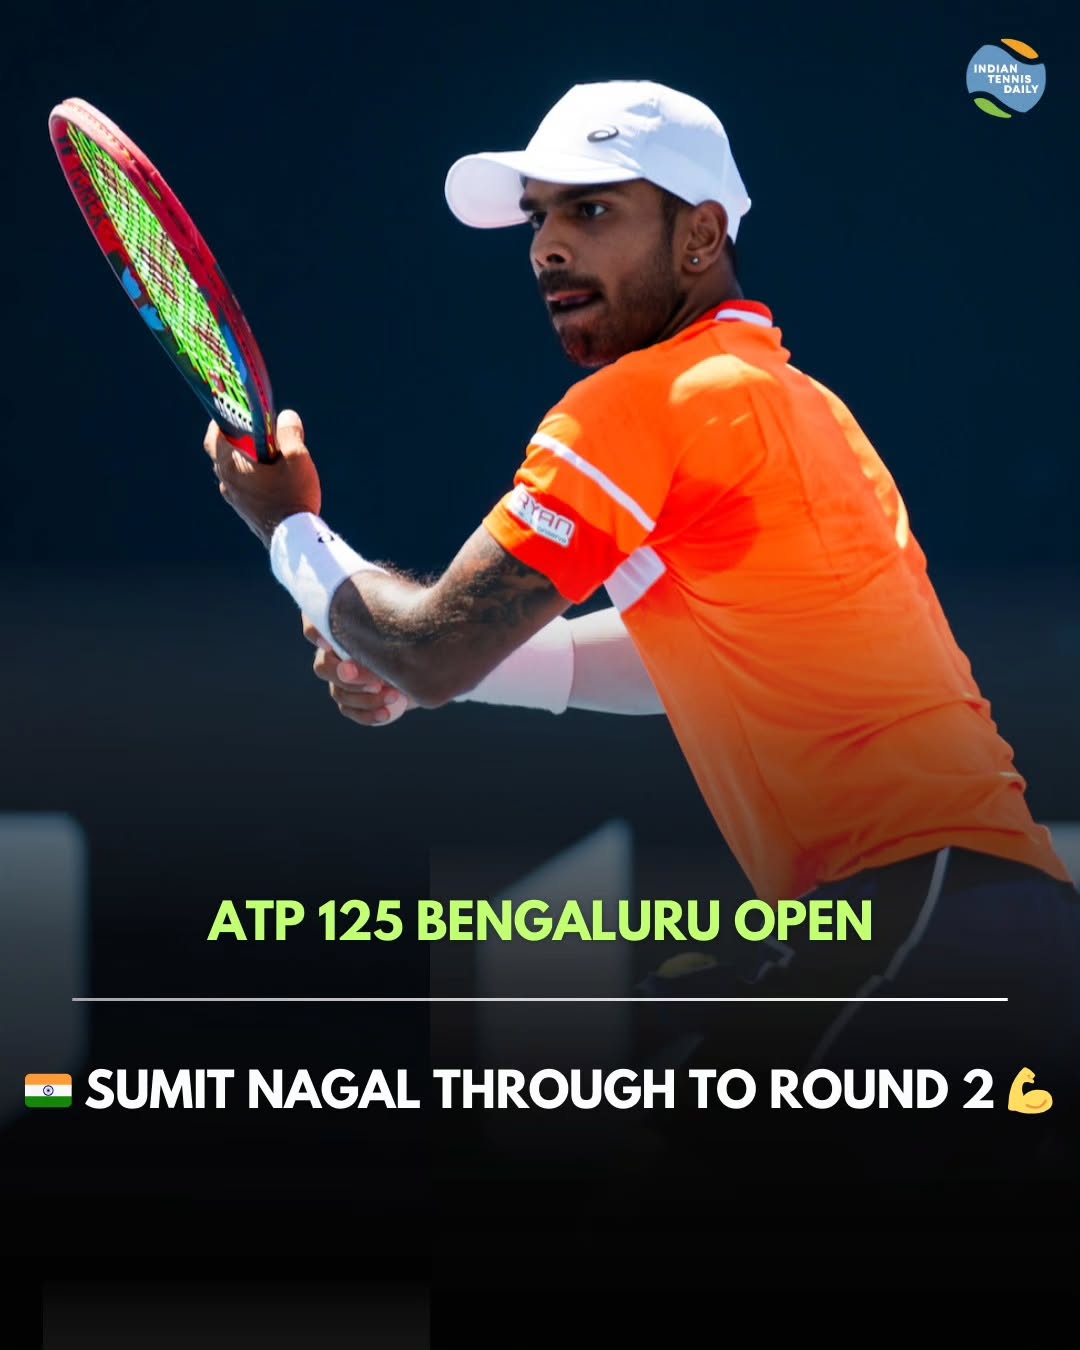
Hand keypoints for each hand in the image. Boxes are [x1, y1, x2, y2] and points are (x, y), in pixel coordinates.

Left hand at [205, 409, 321, 547]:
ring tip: (269, 452)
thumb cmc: (293, 497)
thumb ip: (289, 433)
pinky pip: (242, 484)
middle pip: (223, 451)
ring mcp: (234, 497)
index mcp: (231, 465)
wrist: (294, 539)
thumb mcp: (297, 458)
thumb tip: (285, 416)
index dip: (226, 418)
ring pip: (233, 468)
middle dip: (238, 437)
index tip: (238, 409)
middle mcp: (227, 481)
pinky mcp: (244, 509)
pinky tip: (272, 475)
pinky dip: (251, 474)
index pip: (216, 434)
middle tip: (256, 428)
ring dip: (246, 457)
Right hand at [302, 615, 413, 727]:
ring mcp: (343, 677)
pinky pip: (352, 711)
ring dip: (364, 698)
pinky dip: (369, 714)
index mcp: (338, 626)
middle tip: (375, 679)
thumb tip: (362, 631)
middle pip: (324, 667)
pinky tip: (388, 712)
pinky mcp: (357, 698)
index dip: (317, 633)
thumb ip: (380, 615)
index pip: (314, 626)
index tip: (334, 643)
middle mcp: (334, 651)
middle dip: (348, 676)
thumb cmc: (409, 625)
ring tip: (395, 696)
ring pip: (339, 693)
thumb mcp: (399, 615)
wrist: (429, 649)